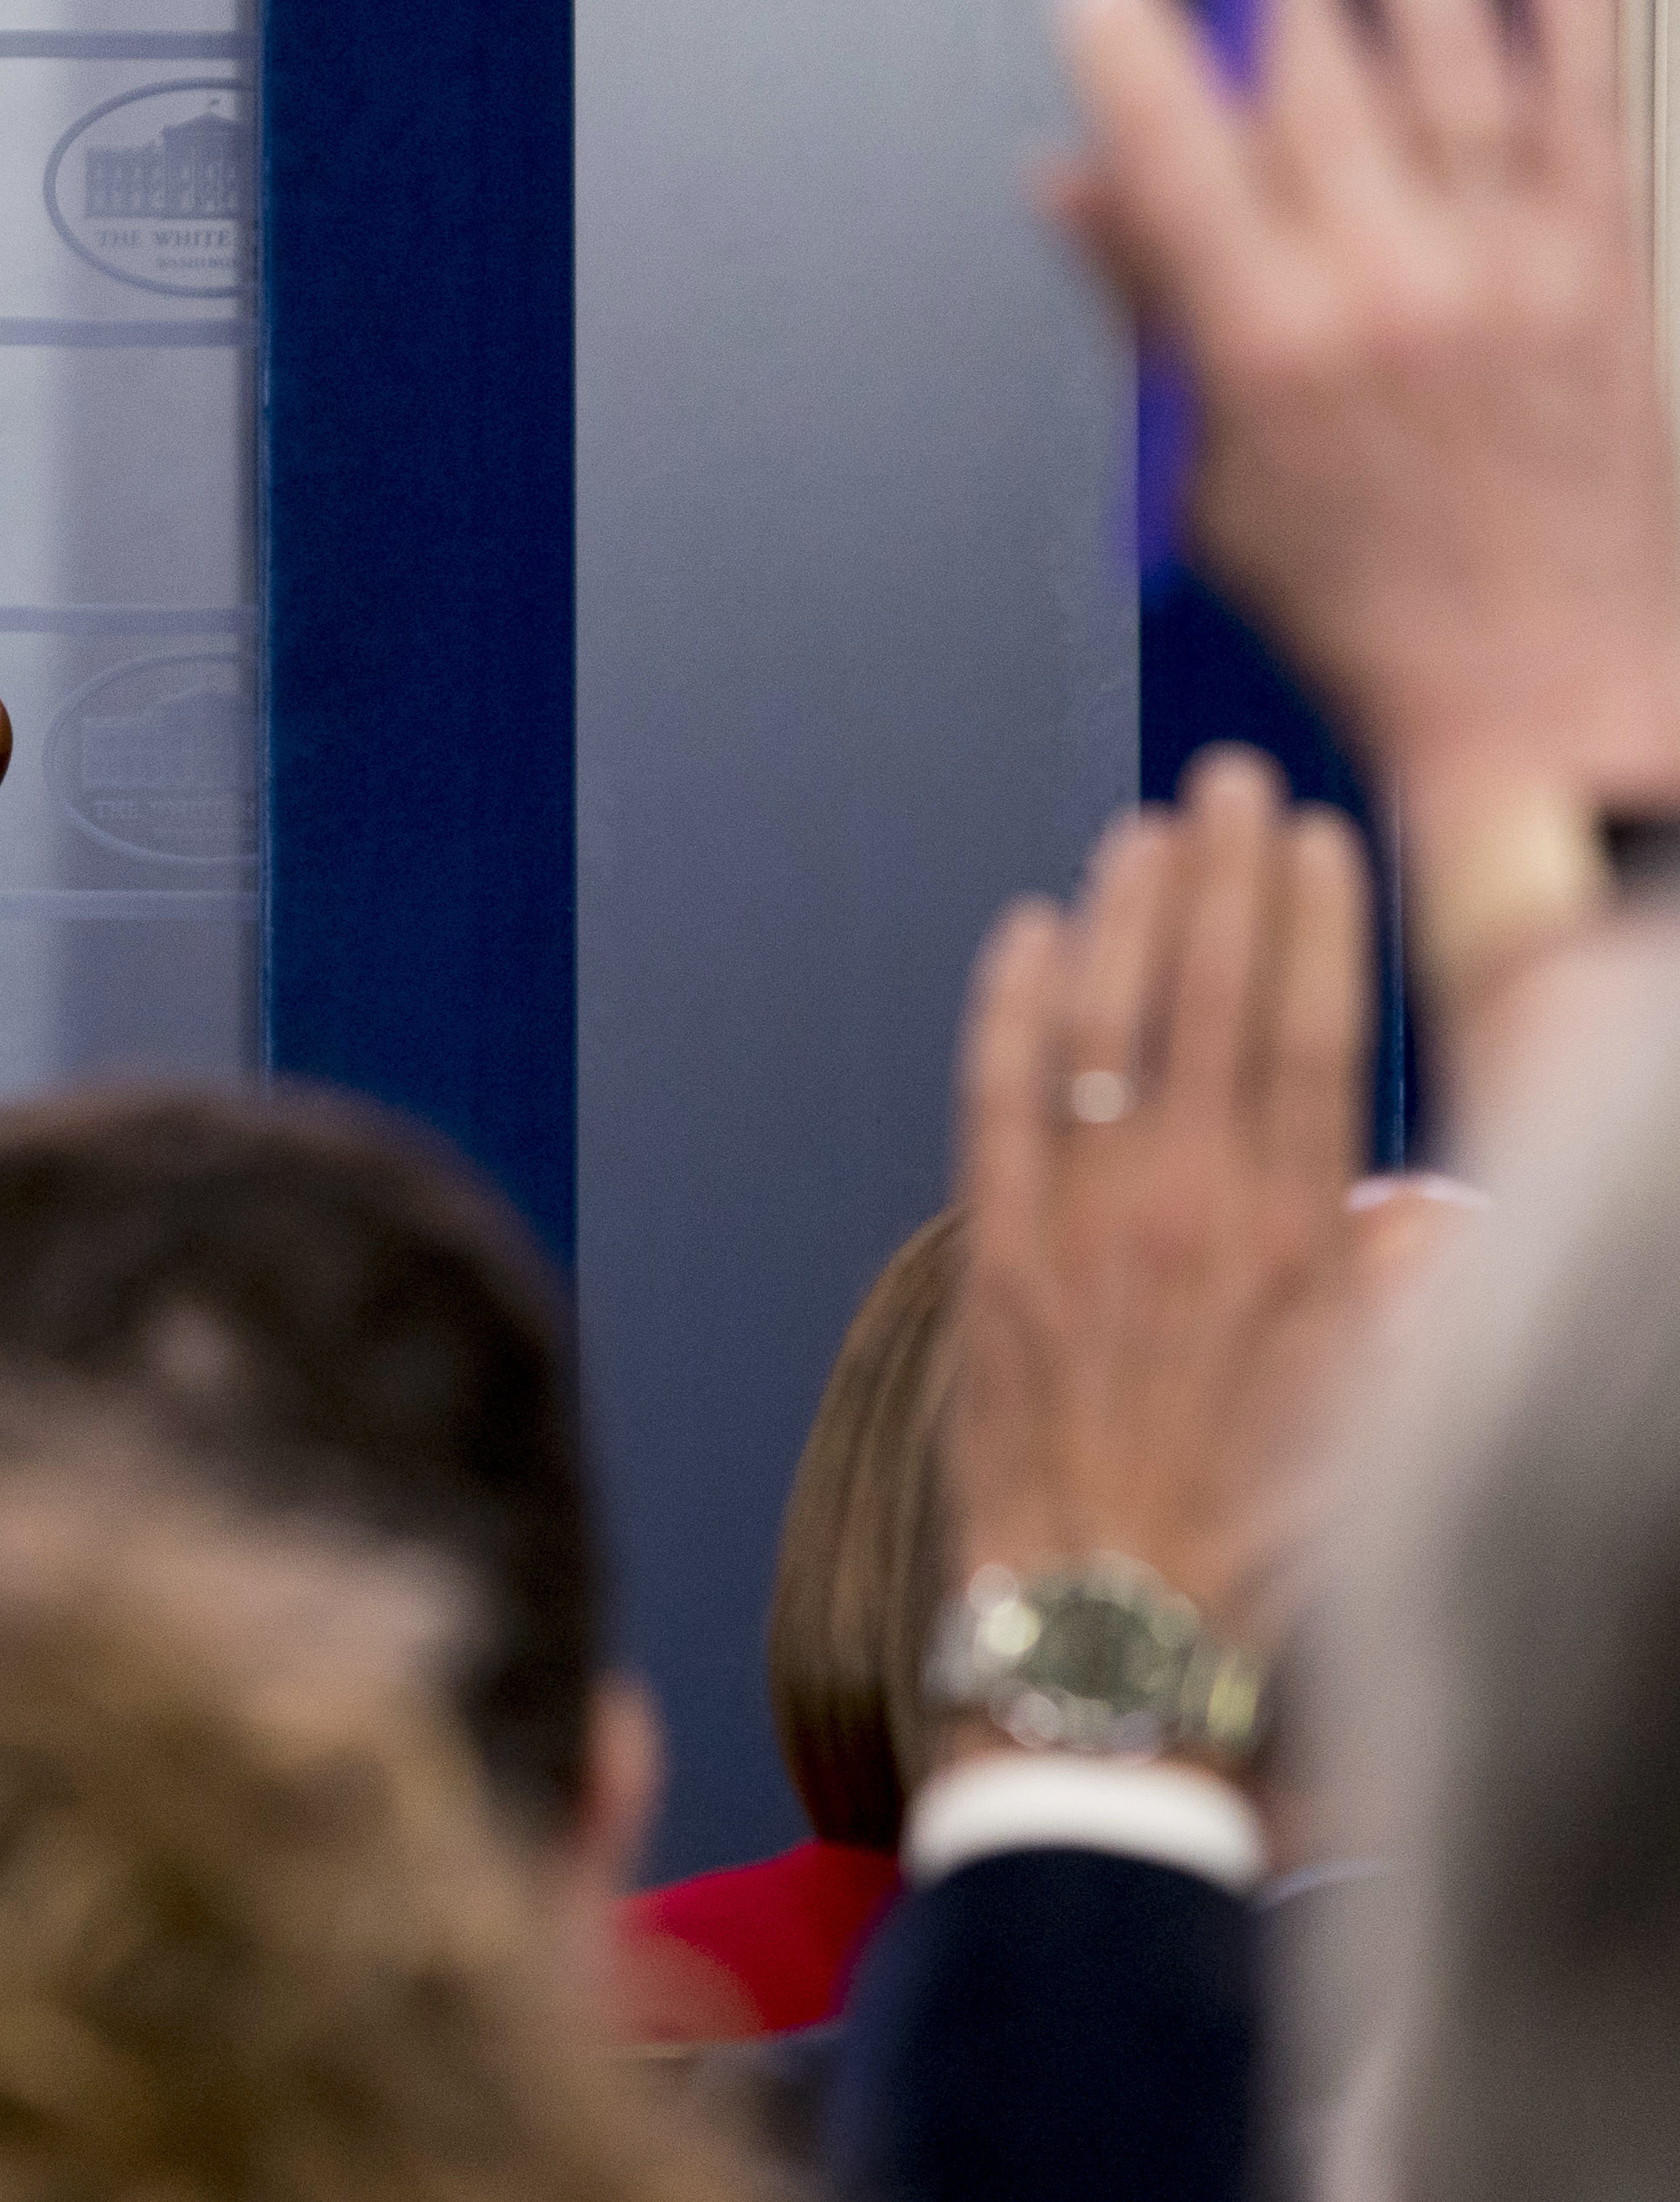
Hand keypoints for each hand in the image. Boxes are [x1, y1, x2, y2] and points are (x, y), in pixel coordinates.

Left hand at [942, 747, 1374, 1653]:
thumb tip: (1429, 1196)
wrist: (1113, 1639)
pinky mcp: (988, 1260)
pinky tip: (1020, 935)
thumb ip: (1410, 1287)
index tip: (1315, 838)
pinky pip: (992, 1100)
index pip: (1308, 1033)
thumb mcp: (1384, 1412)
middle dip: (1220, 877)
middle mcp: (1185, 1210)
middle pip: (1203, 999)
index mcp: (1295, 1238)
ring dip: (1118, 916)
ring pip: (1097, 1027)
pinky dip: (1004, 1009)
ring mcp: (1076, 1227)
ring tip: (1142, 831)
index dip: (1311, 923)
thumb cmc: (1258, 1542)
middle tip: (1226, 779)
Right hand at [1044, 0, 1679, 810]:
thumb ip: (1144, 313)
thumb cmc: (1368, 607)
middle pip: (1313, 74)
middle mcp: (1399, 293)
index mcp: (1276, 357)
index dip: (1132, 54)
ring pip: (1452, 50)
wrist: (1554, 691)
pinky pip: (1585, 98)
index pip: (1184, 162)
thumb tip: (1073, 184)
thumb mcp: (1201, 479)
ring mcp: (1516, 267)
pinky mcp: (1605, 262)